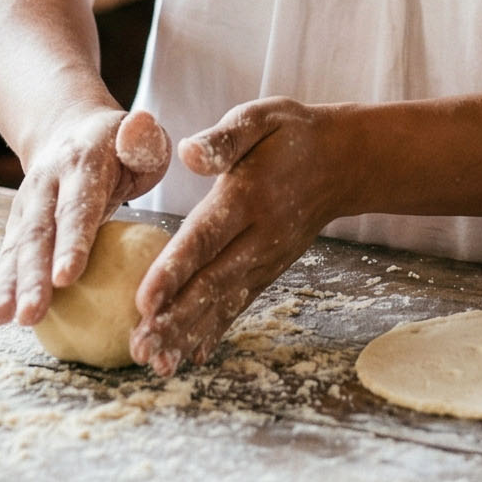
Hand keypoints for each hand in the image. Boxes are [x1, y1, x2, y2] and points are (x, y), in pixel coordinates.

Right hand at [0, 105, 171, 327]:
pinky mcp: (18, 223)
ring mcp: (28, 204)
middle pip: (39, 233)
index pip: (77, 206)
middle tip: (31, 313)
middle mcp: (47, 184)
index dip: (72, 241)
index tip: (67, 276)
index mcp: (82, 164)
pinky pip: (9, 256)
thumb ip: (143, 141)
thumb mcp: (141, 137)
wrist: (68, 130)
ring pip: (17, 247)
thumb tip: (141, 126)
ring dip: (8, 284)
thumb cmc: (118, 146)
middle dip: (33, 275)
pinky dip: (2, 285)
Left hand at [130, 98, 358, 375]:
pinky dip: (214, 332)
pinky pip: (238, 305)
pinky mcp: (268, 271)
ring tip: (155, 363)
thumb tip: (188, 152)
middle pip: (210, 282)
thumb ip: (224, 137)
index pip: (206, 238)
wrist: (342, 162)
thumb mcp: (260, 118)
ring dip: (188, 334)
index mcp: (248, 197)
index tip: (144, 300)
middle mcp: (258, 236)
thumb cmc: (290, 135)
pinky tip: (188, 357)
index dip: (175, 270)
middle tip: (139, 347)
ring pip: (223, 302)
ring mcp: (266, 259)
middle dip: (174, 318)